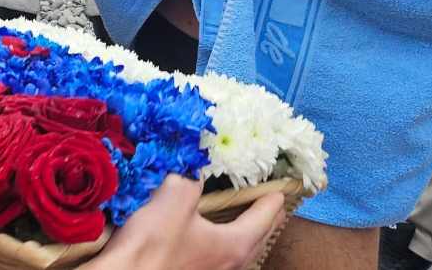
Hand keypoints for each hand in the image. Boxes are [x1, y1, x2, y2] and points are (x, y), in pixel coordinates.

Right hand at [85, 175, 285, 269]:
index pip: (261, 220)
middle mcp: (227, 264)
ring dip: (248, 237)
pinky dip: (228, 247)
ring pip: (239, 255)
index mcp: (232, 245)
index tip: (280, 191)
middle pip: (256, 242)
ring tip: (249, 225)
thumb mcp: (175, 196)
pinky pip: (221, 260)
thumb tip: (194, 171)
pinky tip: (214, 241)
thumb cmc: (151, 242)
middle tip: (274, 209)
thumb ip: (192, 178)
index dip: (270, 202)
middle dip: (266, 223)